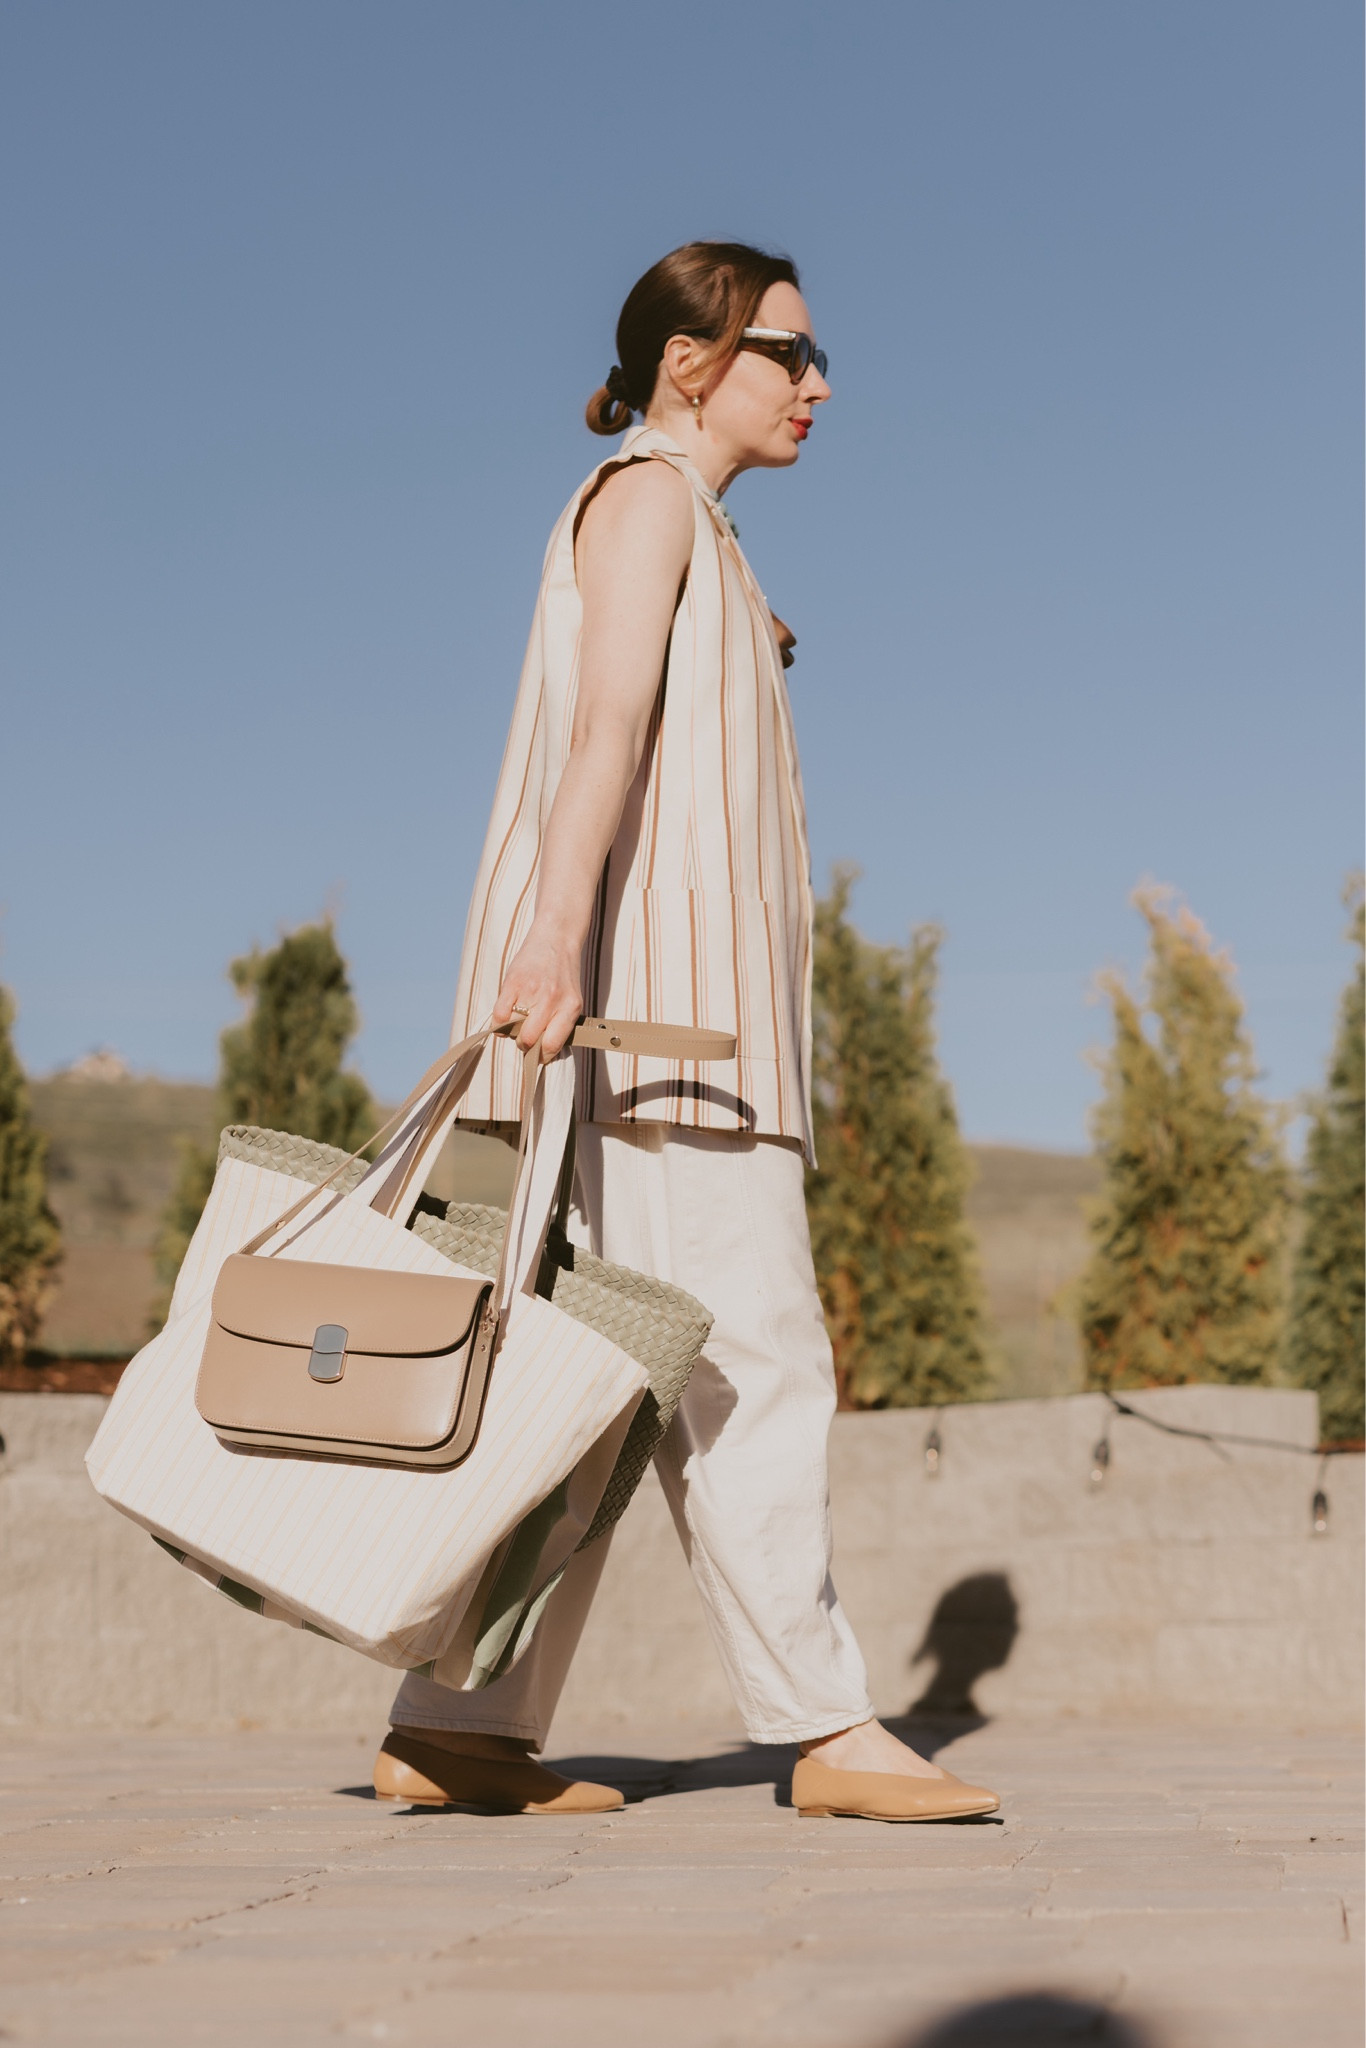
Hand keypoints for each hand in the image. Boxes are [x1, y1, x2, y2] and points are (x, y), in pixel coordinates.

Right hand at [491, 925, 582, 1058]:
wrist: (556, 939)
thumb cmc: (563, 975)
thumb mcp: (571, 1000)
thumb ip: (561, 1023)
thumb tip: (543, 1052)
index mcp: (570, 1008)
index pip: (552, 1045)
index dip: (542, 1056)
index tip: (538, 1056)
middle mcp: (552, 1000)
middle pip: (529, 1040)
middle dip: (525, 1045)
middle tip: (524, 1039)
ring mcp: (531, 990)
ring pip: (513, 1029)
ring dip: (511, 1033)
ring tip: (516, 1025)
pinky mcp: (513, 981)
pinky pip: (500, 1014)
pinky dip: (499, 1022)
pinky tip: (505, 1016)